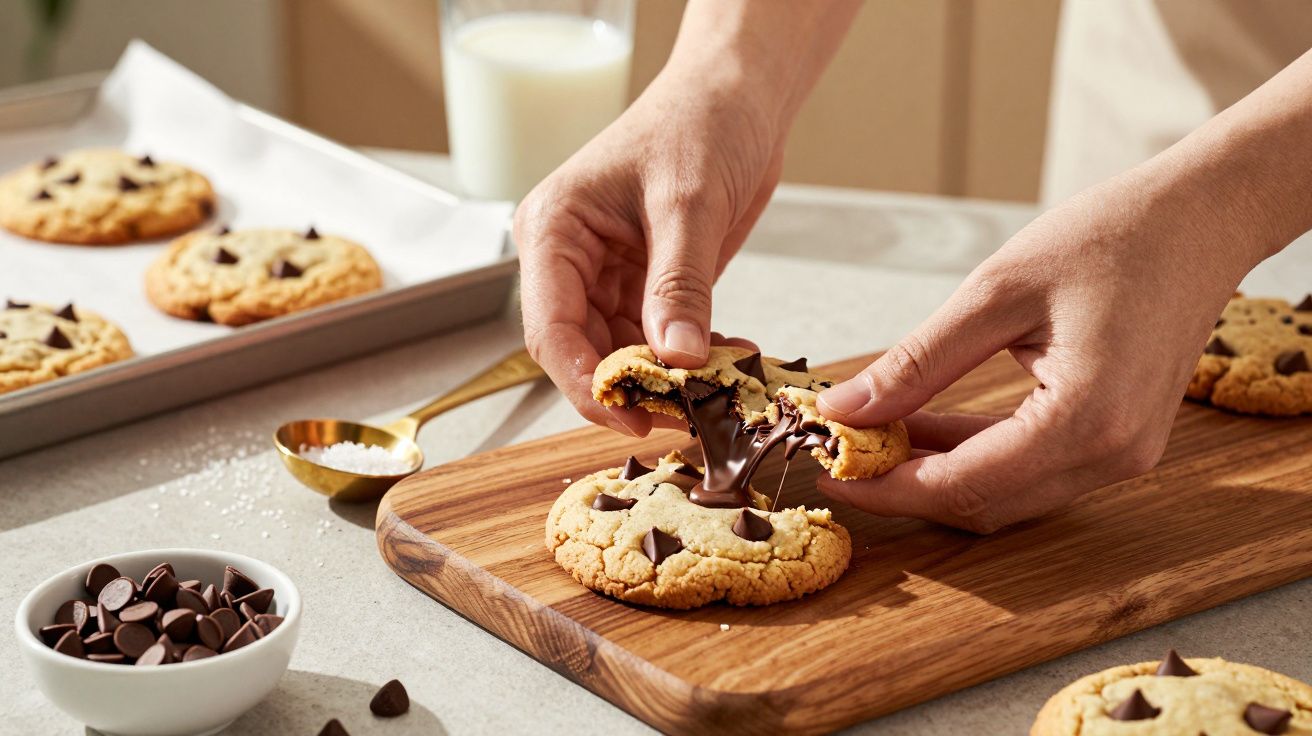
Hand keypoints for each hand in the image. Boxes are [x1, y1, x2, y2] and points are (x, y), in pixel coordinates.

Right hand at [513, 72, 782, 435]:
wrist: (739, 93)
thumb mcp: (689, 203)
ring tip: (715, 392)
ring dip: (664, 380)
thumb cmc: (700, 121)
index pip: (550, 330)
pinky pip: (658, 339)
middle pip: (581, 351)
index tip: (631, 419)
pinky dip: (690, 359)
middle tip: (684, 415)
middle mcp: (570, 259)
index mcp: (553, 230)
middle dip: (630, 389)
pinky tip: (727, 364)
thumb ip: (680, 285)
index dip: (585, 384)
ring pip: (621, 353)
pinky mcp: (646, 283)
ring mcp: (607, 274)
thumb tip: (676, 361)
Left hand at [814, 168, 1264, 532]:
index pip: (964, 484)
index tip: (829, 472)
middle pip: (985, 503)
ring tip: (872, 435)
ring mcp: (1123, 454)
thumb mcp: (995, 292)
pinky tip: (922, 424)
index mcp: (1088, 419)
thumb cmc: (1109, 236)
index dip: (887, 487)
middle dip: (904, 486)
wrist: (1200, 218)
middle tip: (839, 457)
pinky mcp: (1120, 440)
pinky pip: (1031, 470)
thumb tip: (845, 409)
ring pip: (1005, 494)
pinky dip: (973, 456)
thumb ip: (916, 362)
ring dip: (936, 472)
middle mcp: (1113, 454)